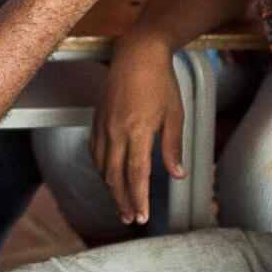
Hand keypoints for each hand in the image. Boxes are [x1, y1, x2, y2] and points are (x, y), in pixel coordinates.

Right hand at [91, 31, 185, 224]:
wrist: (137, 53)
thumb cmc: (160, 82)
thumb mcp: (175, 114)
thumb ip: (173, 147)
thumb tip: (178, 175)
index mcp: (137, 130)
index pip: (136, 174)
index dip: (138, 198)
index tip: (142, 216)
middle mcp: (116, 130)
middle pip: (114, 175)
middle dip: (122, 200)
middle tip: (130, 219)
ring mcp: (103, 124)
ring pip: (101, 165)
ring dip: (110, 188)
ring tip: (120, 204)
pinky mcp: (97, 118)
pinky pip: (94, 151)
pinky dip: (100, 169)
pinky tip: (108, 176)